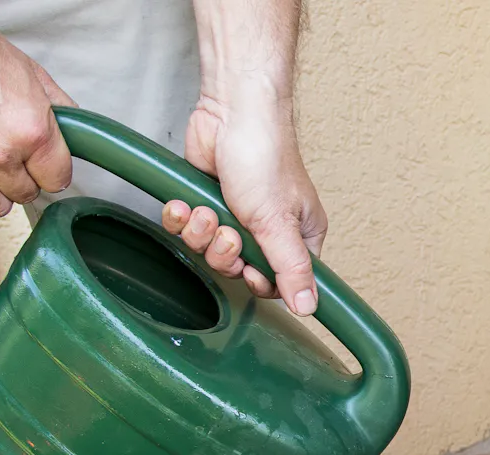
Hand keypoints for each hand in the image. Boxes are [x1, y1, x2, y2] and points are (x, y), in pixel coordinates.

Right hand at [0, 0, 75, 229]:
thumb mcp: (29, 71)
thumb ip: (58, 106)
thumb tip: (75, 129)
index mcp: (31, 129)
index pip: (58, 178)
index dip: (53, 170)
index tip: (45, 164)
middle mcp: (1, 154)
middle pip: (28, 193)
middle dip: (26, 178)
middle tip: (15, 160)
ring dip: (1, 196)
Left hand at [161, 96, 326, 313]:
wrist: (231, 111)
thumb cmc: (265, 156)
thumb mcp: (279, 223)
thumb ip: (292, 270)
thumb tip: (309, 308)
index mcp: (298, 236)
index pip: (280, 282)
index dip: (258, 281)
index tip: (249, 268)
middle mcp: (268, 228)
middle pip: (238, 269)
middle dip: (224, 253)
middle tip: (228, 231)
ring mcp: (233, 214)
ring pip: (208, 251)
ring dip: (200, 234)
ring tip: (205, 210)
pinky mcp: (204, 200)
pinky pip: (186, 229)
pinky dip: (181, 219)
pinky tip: (183, 204)